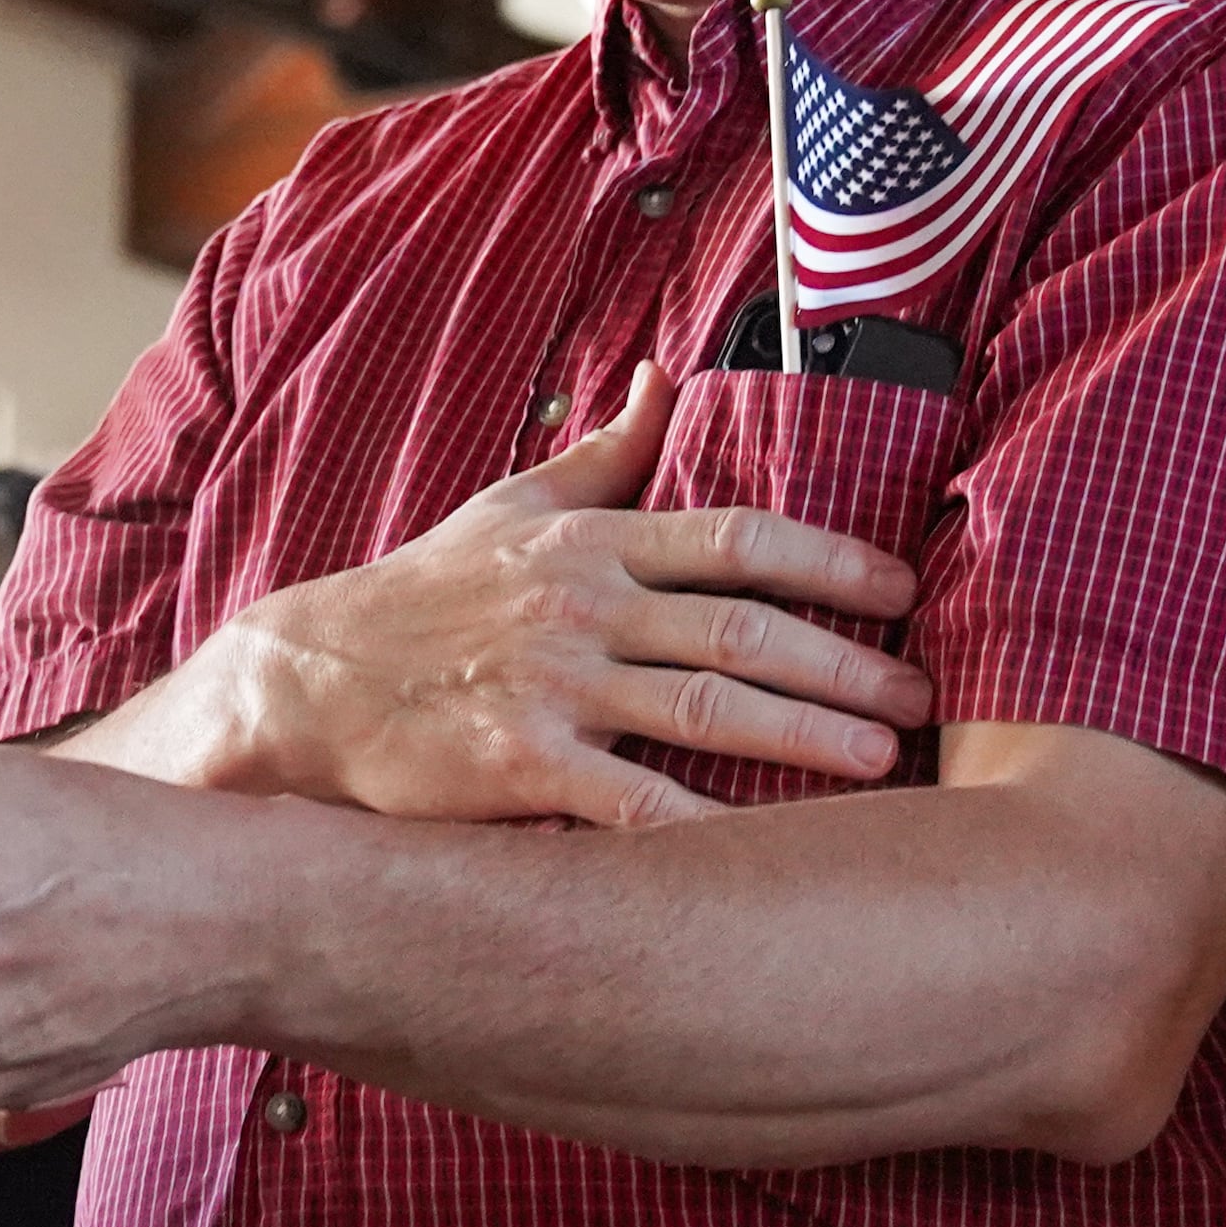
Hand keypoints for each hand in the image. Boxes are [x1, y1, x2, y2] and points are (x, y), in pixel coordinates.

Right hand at [64, 362, 931, 827]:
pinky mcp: (519, 767)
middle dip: (847, 664)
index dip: (834, 563)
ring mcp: (551, 686)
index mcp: (592, 539)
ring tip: (884, 761)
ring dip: (806, 736)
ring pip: (707, 710)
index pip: (740, 538)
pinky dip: (704, 827)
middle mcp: (582, 604)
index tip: (905, 592)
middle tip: (924, 697)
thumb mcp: (509, 502)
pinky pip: (632, 803)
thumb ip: (608, 451)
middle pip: (744, 630)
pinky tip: (768, 851)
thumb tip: (672, 375)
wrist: (301, 685)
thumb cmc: (419, 594)